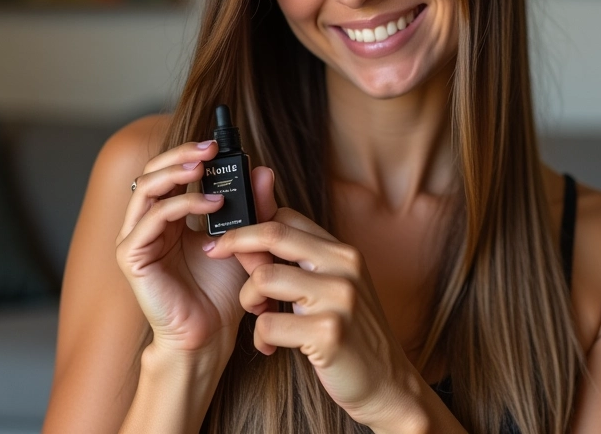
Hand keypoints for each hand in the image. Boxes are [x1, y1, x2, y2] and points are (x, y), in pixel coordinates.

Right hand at [115, 141, 277, 358]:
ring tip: (205, 167)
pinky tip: (212, 204)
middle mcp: (149, 223)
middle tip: (210, 147)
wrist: (211, 333)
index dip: (189, 153)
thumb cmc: (224, 289)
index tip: (219, 143)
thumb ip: (253, 206)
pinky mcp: (132, 256)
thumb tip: (263, 171)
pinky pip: (152, 218)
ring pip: (146, 187)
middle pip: (153, 171)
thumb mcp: (244, 238)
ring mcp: (137, 238)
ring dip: (177, 171)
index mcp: (170, 216)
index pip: (170, 171)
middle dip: (181, 154)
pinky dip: (182, 203)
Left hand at [204, 204, 423, 429]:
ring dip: (248, 299)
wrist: (387, 382)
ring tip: (258, 315)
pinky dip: (261, 338)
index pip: (288, 218)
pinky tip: (272, 347)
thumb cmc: (352, 332)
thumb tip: (256, 231)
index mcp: (343, 252)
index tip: (227, 237)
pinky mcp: (330, 334)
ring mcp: (339, 299)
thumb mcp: (334, 286)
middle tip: (213, 252)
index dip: (251, 223)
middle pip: (274, 234)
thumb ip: (303, 259)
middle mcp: (344, 267)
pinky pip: (269, 324)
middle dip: (234, 241)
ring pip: (265, 278)